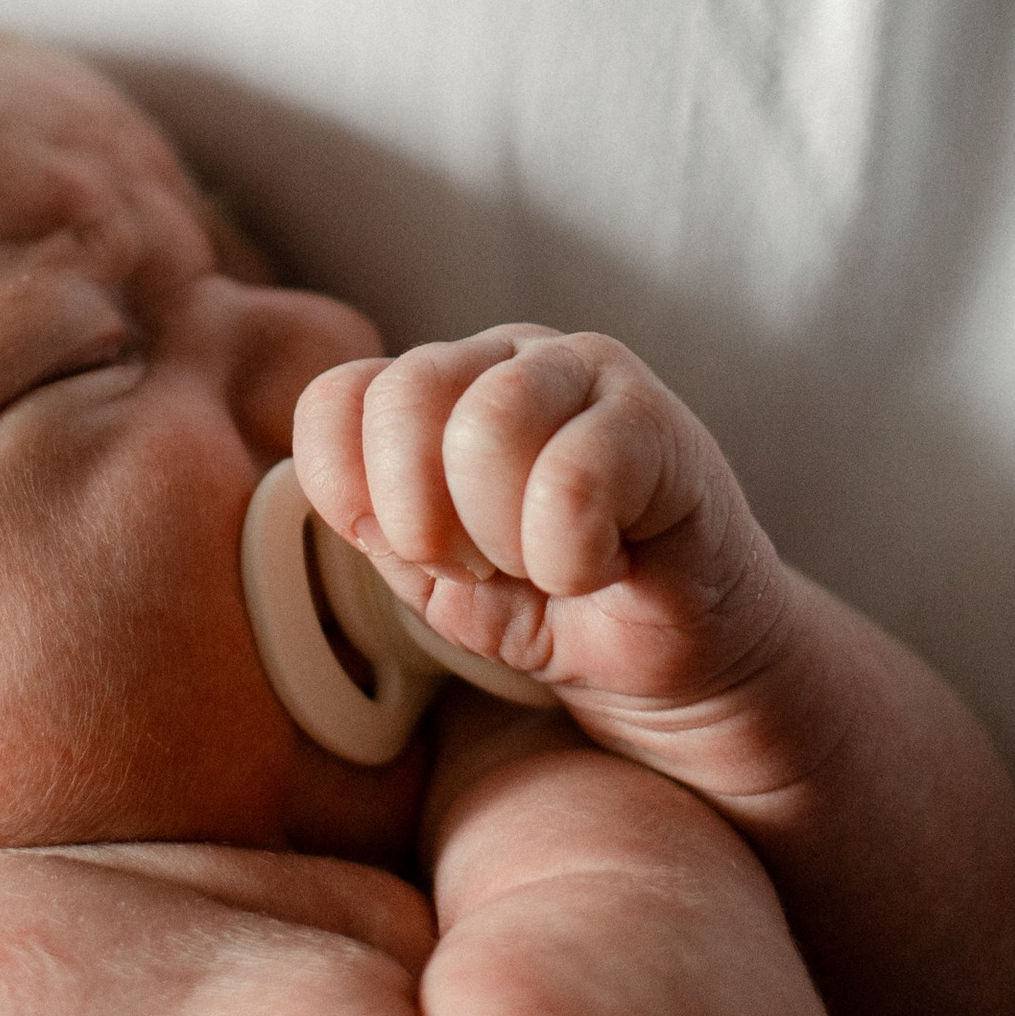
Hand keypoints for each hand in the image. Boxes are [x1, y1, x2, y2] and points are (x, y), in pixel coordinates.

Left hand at [295, 329, 793, 729]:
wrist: (677, 657)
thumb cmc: (552, 606)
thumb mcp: (436, 581)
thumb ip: (379, 526)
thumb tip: (352, 495)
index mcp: (434, 384)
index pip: (337, 398)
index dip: (351, 492)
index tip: (410, 555)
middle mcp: (503, 358)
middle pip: (403, 396)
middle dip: (425, 517)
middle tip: (480, 569)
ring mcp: (584, 374)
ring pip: (486, 425)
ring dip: (503, 538)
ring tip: (543, 566)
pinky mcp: (657, 420)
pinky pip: (573, 477)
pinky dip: (568, 555)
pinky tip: (598, 567)